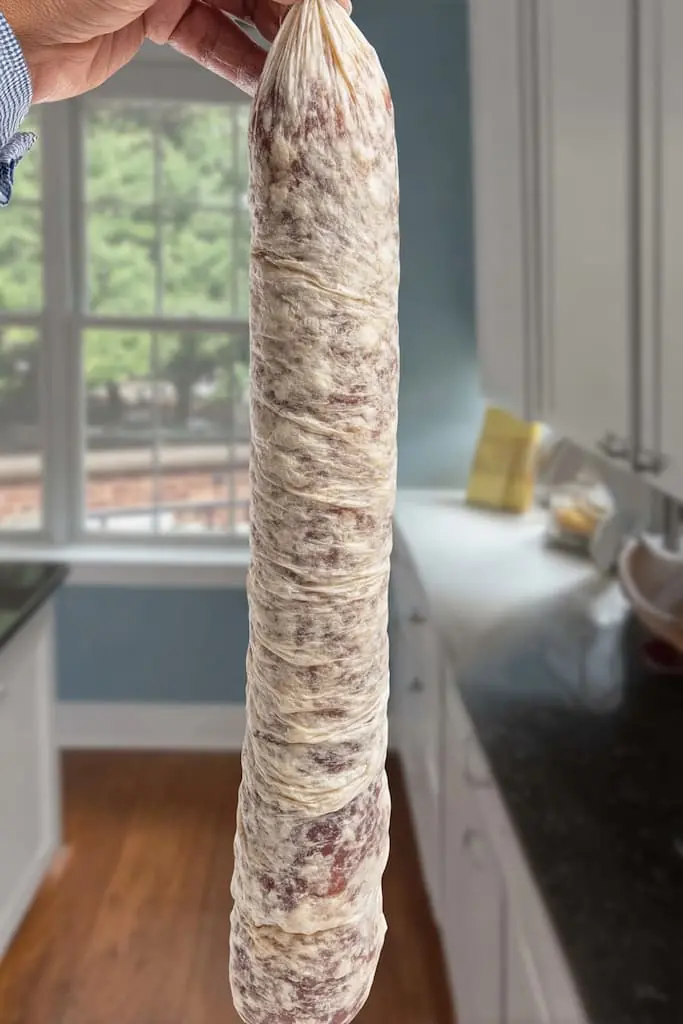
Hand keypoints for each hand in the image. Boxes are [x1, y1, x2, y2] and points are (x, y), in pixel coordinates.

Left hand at [0, 0, 321, 103]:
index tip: (334, 3)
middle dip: (290, 7)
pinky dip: (239, 60)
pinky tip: (266, 78)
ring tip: (304, 64)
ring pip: (236, 7)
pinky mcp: (155, 21)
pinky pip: (211, 39)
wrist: (8, 34)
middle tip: (328, 37)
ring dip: (271, 36)